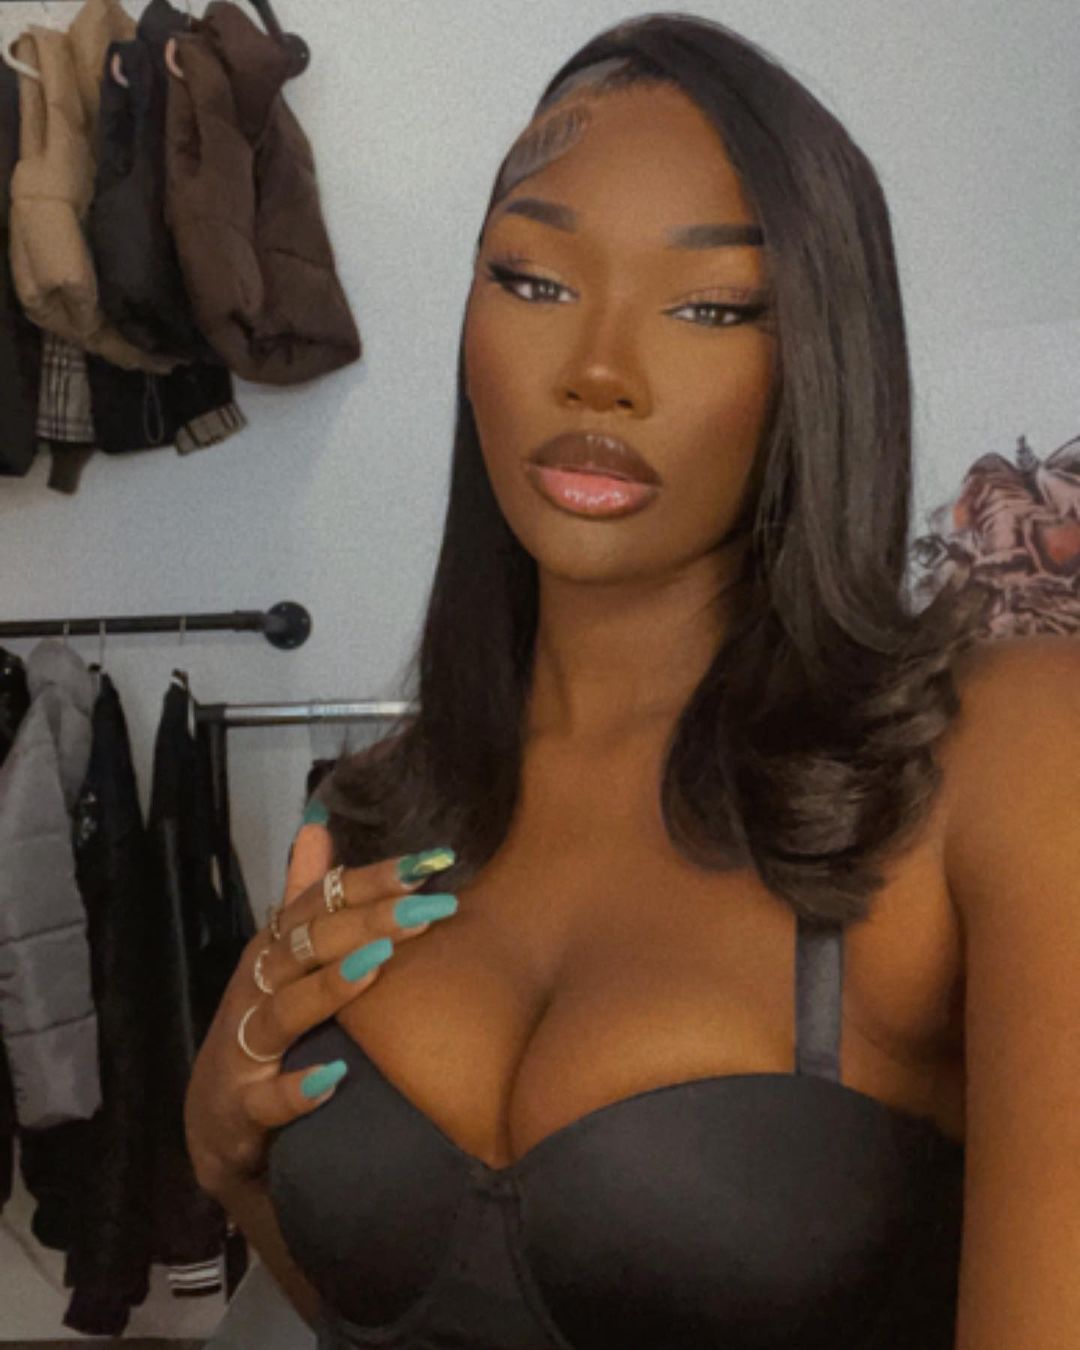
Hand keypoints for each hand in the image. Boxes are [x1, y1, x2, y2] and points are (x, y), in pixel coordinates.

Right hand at [183, 830, 456, 1199]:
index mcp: (275, 949)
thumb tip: (318, 824)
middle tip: (428, 907)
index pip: (323, 902)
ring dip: (330, 988)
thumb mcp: (282, 958)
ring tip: (378, 964)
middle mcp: (258, 987)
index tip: (432, 863)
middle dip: (368, 921)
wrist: (214, 1122)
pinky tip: (334, 1077)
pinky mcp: (241, 1106)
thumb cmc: (262, 1026)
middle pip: (309, 945)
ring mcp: (246, 1046)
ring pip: (286, 1010)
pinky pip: (268, 1098)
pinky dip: (297, 1089)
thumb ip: (303, 893)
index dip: (373, 879)